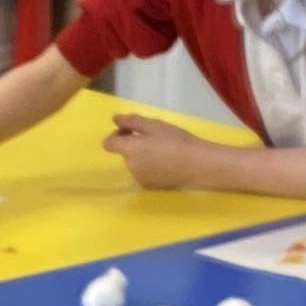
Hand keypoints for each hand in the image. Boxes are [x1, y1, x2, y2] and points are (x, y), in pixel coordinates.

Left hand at [104, 113, 220, 193]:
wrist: (197, 165)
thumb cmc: (176, 141)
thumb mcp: (154, 125)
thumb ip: (132, 121)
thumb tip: (115, 119)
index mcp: (129, 150)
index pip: (108, 144)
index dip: (116, 134)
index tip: (131, 130)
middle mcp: (130, 166)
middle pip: (123, 153)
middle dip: (133, 143)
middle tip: (153, 136)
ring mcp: (139, 178)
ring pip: (134, 163)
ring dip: (141, 155)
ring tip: (163, 149)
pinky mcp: (150, 186)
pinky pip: (143, 172)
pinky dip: (149, 166)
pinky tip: (166, 161)